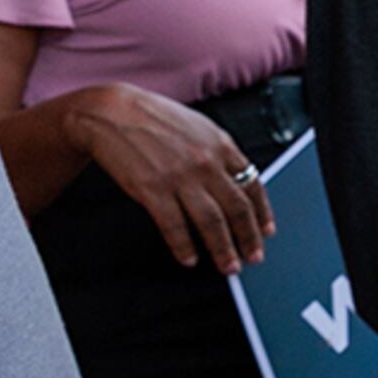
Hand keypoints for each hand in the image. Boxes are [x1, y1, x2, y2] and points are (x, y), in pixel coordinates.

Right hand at [69, 83, 270, 270]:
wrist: (110, 111)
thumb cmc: (154, 117)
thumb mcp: (199, 128)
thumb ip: (220, 154)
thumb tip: (238, 180)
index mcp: (222, 146)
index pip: (253, 185)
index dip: (262, 213)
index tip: (266, 231)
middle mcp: (206, 163)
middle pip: (237, 208)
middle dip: (249, 238)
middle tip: (254, 257)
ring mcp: (180, 178)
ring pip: (211, 222)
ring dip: (223, 249)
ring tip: (229, 265)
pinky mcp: (152, 190)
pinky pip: (174, 226)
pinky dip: (184, 246)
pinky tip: (189, 258)